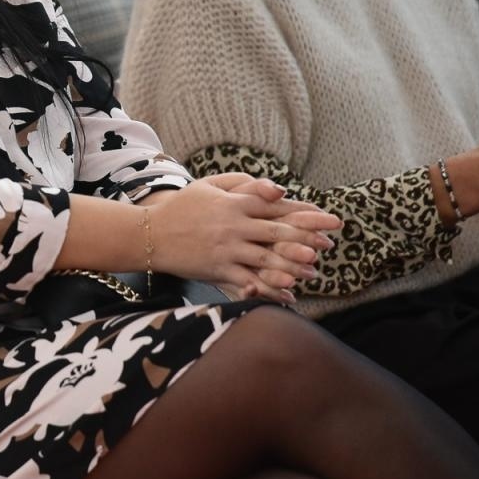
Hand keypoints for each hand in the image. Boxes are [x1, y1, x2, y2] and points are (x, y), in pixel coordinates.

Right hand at [150, 174, 338, 305]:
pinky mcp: (217, 269)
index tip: (327, 219)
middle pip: (276, 233)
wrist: (149, 233)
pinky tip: (286, 295)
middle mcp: (232, 226)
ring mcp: (225, 249)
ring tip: (313, 272)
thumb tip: (278, 189)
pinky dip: (267, 289)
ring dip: (292, 266)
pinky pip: (247, 281)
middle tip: (329, 246)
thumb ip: (243, 183)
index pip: (276, 207)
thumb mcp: (209, 185)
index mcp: (234, 203)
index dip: (304, 213)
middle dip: (306, 240)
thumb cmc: (181, 207)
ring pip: (266, 259)